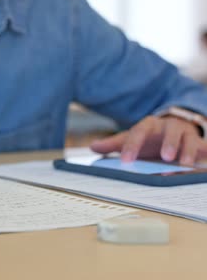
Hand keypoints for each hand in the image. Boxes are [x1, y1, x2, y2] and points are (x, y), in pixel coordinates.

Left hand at [90, 116, 206, 165]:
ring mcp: (185, 133)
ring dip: (188, 150)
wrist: (172, 126)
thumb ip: (114, 143)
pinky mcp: (198, 142)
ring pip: (189, 139)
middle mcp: (168, 126)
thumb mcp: (131, 138)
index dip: (132, 146)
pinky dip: (206, 151)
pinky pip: (204, 147)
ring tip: (186, 163)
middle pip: (170, 131)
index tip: (126, 161)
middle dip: (169, 143)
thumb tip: (92, 147)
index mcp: (149, 125)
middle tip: (165, 158)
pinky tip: (205, 162)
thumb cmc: (148, 136)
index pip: (139, 132)